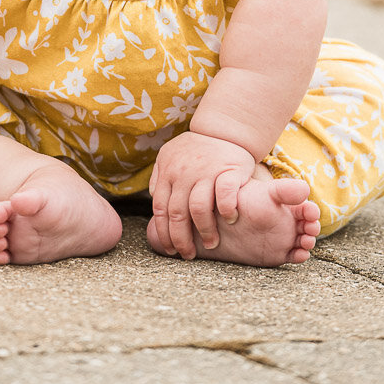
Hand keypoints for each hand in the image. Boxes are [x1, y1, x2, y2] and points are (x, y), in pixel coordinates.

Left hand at [149, 131, 255, 258]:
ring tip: (210, 243)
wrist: (225, 128)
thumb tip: (154, 198)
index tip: (170, 250)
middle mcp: (184, 172)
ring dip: (204, 231)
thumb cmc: (198, 148)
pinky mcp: (228, 169)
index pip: (160, 209)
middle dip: (181, 239)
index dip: (164, 233)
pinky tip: (229, 220)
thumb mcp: (171, 155)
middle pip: (177, 214)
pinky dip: (227, 210)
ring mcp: (206, 170)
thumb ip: (160, 176)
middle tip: (188, 254)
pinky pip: (225, 194)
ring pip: (198, 209)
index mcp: (168, 170)